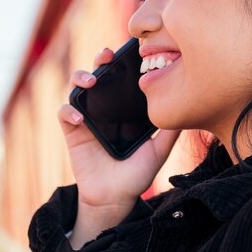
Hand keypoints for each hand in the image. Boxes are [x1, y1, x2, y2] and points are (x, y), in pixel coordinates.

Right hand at [57, 47, 179, 247]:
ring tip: (91, 81)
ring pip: (76, 87)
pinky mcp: (72, 131)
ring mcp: (86, 117)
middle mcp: (103, 107)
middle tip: (107, 56)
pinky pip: (63, 113)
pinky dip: (69, 110)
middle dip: (100, 59)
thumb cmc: (136, 174)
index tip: (130, 52)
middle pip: (98, 73)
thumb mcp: (158, 150)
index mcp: (122, 107)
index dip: (122, 61)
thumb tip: (188, 110)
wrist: (115, 198)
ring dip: (80, 77)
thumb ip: (170, 132)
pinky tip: (80, 118)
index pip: (121, 77)